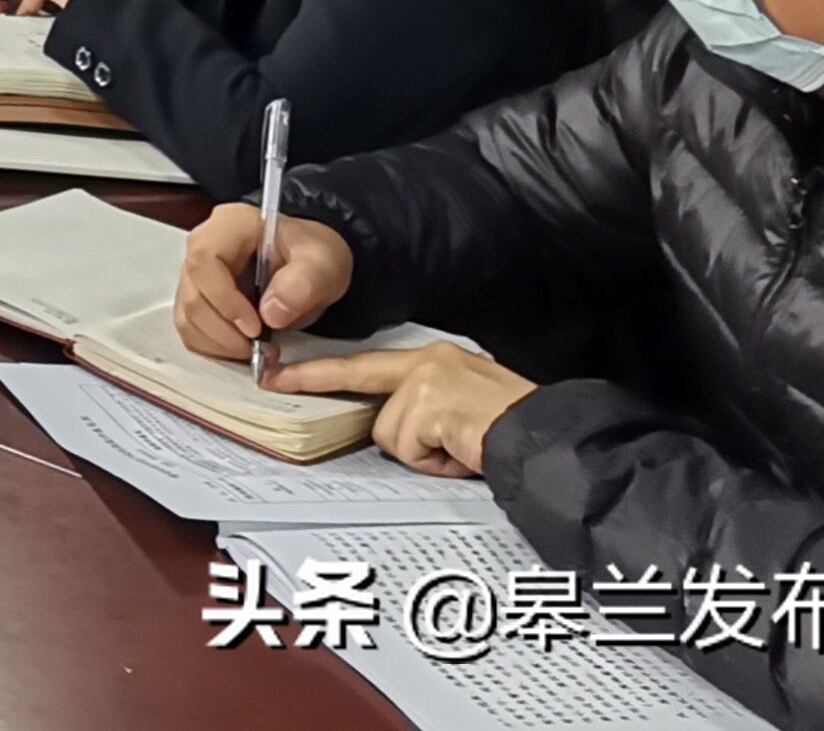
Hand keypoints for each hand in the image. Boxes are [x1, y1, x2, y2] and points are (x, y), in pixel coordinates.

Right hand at [176, 202, 355, 361]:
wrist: (310, 269)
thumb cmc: (312, 257)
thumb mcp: (323, 264)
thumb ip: (302, 284)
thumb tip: (270, 313)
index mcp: (231, 225)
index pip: (205, 260)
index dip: (224, 298)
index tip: (255, 327)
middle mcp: (204, 245)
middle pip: (193, 293)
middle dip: (224, 331)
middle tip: (260, 348)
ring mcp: (197, 273)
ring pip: (187, 316)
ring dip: (219, 343)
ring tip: (256, 350)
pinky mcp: (197, 298)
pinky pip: (190, 329)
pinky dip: (213, 347)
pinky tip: (242, 348)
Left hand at [267, 343, 534, 476]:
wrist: (551, 438)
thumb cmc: (515, 430)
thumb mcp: (463, 408)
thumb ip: (426, 407)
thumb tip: (392, 427)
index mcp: (437, 360)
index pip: (370, 364)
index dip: (325, 370)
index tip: (284, 369)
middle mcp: (430, 361)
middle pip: (357, 374)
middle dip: (311, 377)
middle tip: (273, 378)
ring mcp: (429, 381)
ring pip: (390, 432)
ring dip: (422, 453)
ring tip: (461, 451)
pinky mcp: (432, 405)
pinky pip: (409, 448)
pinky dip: (435, 463)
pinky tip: (463, 455)